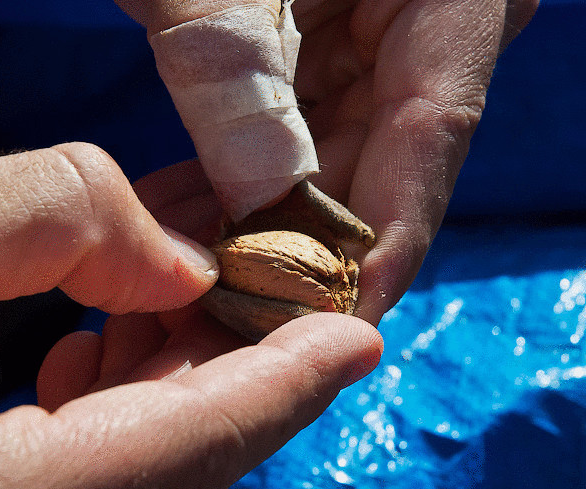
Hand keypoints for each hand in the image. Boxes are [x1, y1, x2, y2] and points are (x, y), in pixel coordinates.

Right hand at [0, 145, 381, 488]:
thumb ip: (62, 216)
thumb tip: (178, 266)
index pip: (188, 448)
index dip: (286, 382)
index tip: (356, 335)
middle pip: (171, 466)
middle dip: (232, 368)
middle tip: (268, 287)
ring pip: (130, 475)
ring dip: (168, 384)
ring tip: (173, 299)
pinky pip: (76, 485)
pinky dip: (108, 415)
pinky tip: (87, 353)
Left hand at [119, 0, 537, 324]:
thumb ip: (241, 91)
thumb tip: (263, 214)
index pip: (435, 129)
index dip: (386, 234)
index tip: (340, 319)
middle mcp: (423, 19)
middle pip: (383, 157)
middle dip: (311, 243)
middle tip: (247, 316)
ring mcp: (372, 37)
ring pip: (335, 155)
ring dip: (267, 220)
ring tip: (204, 278)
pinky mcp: (322, 50)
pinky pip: (296, 131)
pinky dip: (244, 179)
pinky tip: (194, 222)